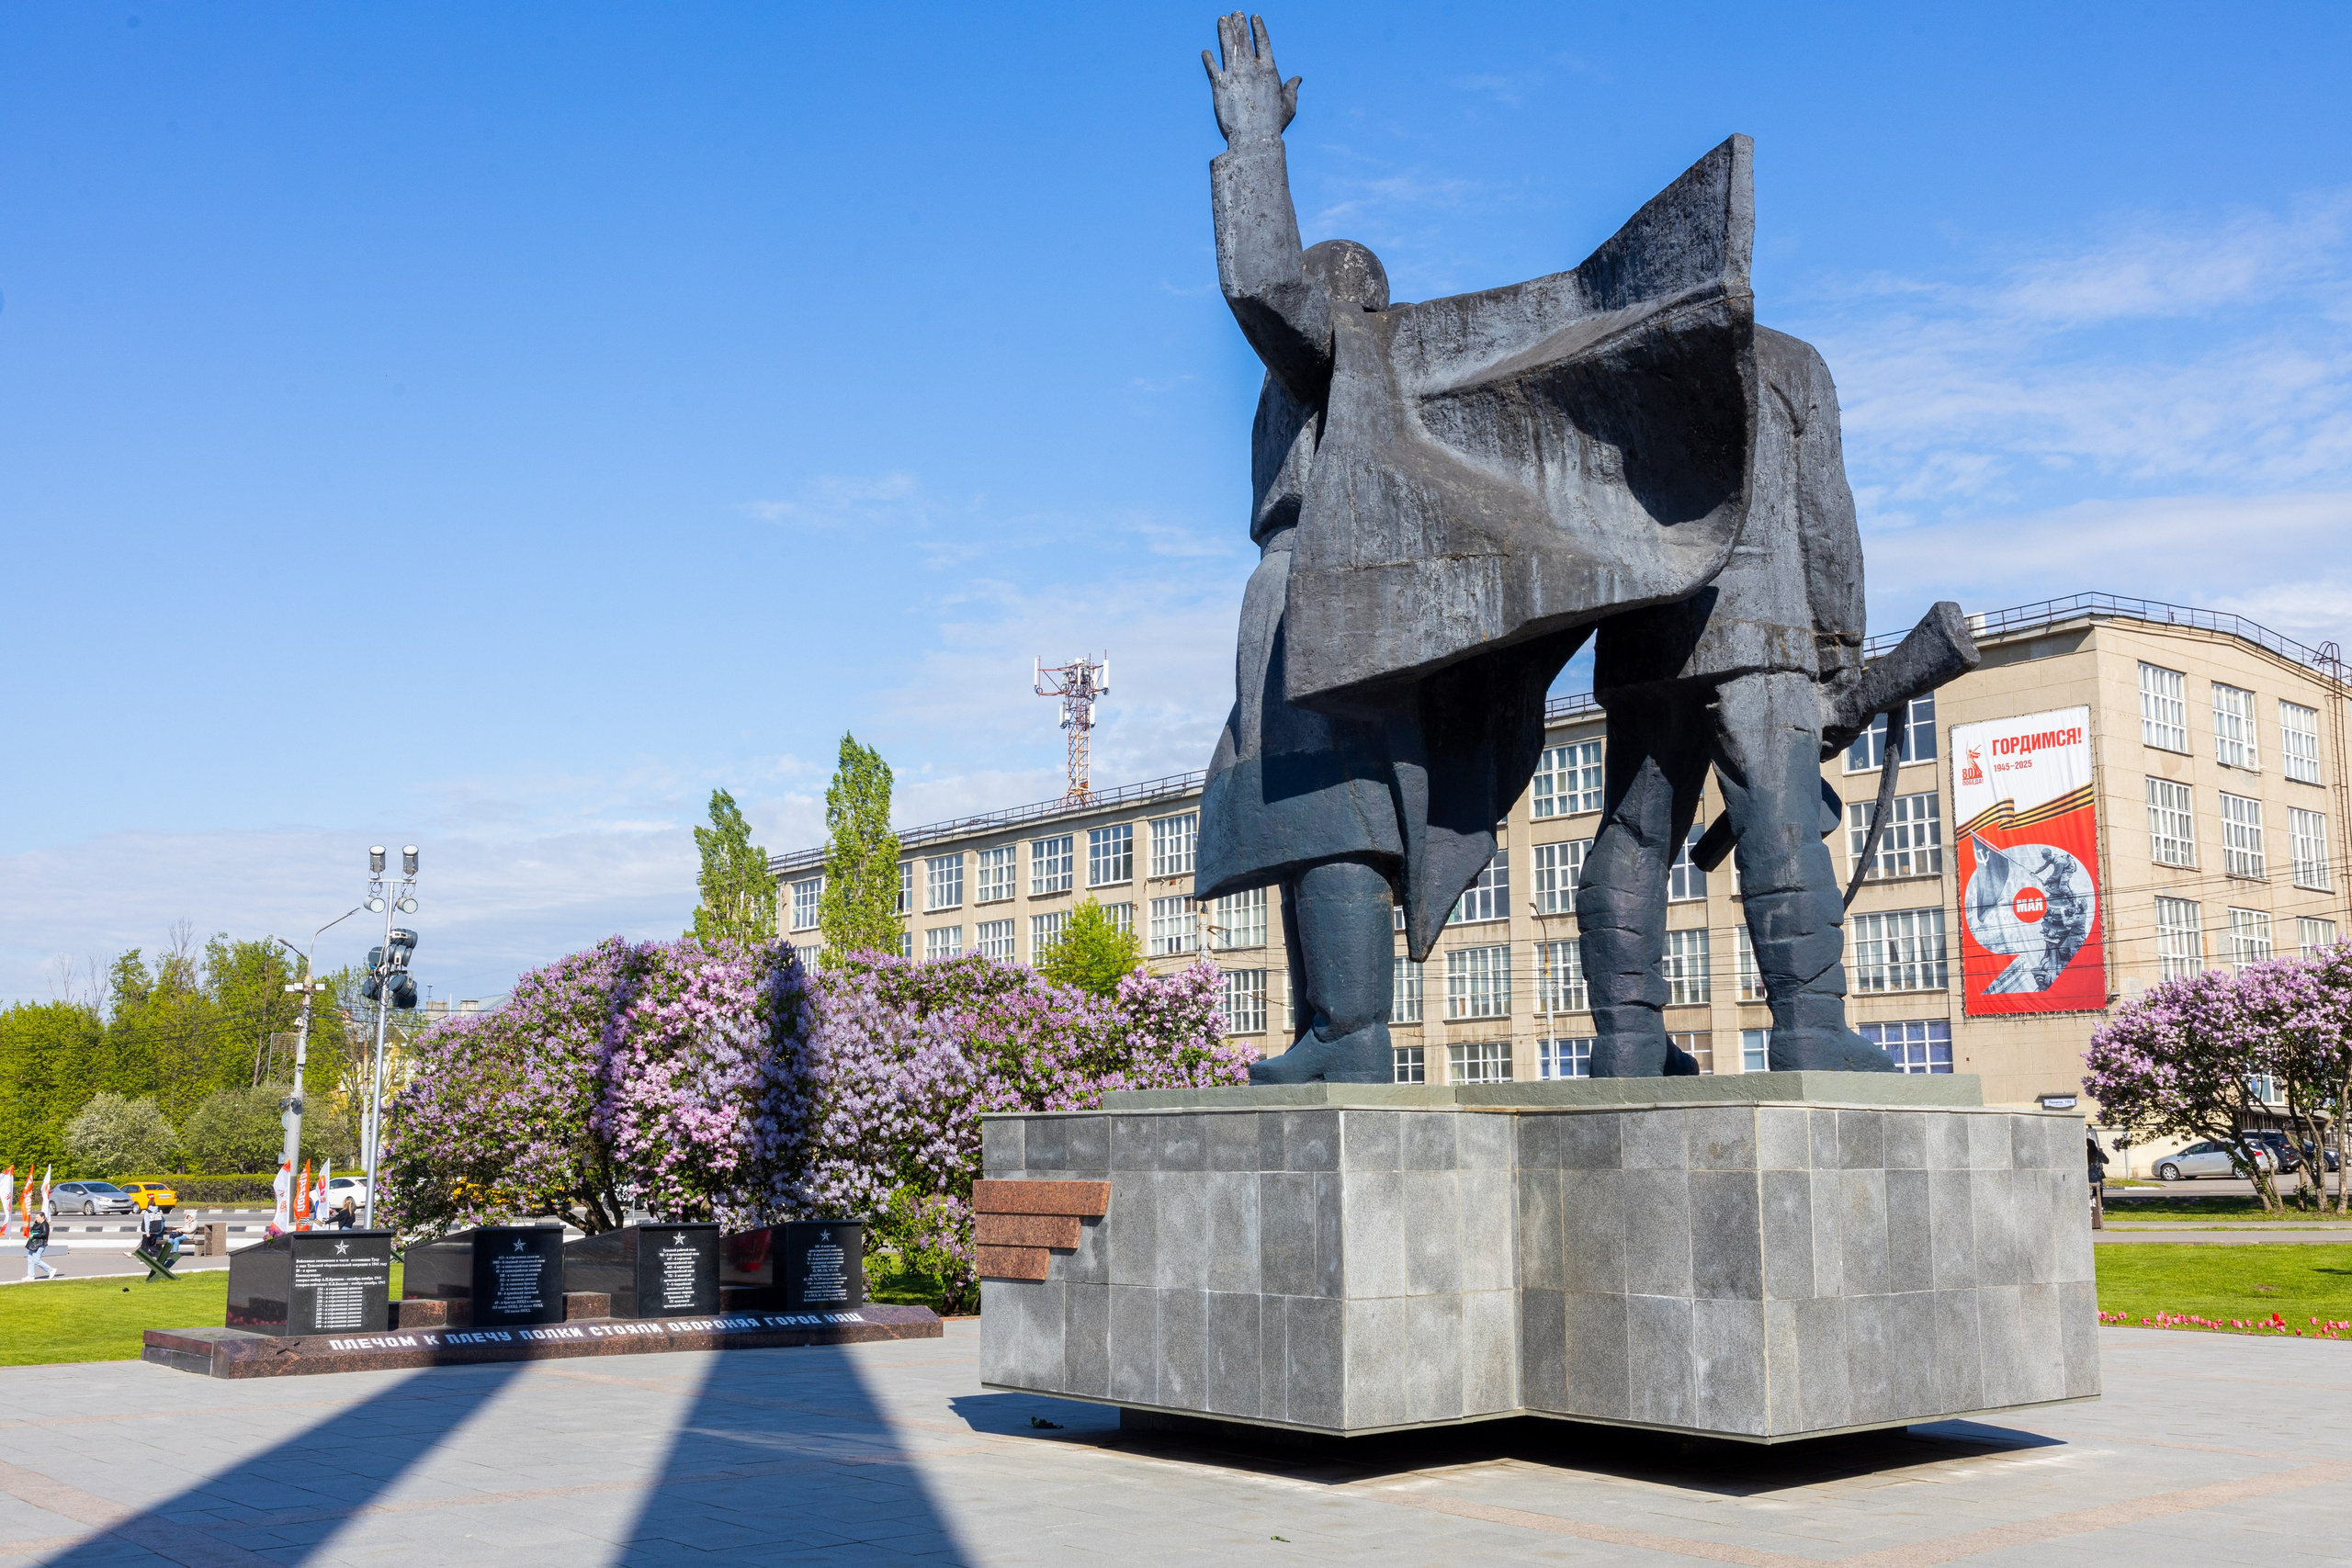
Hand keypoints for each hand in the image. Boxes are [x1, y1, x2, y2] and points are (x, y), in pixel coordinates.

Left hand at [1202, 13, 1298, 142]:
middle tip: (1235, 13)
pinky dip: (1209, 59)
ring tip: (1222, 19)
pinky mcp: (1219, 86)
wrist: (1253, 139)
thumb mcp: (1288, 105)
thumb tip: (1298, 79)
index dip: (1257, 27)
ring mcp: (1234, 75)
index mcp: (1268, 70)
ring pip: (1227, 46)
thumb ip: (1291, 89)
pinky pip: (1212, 67)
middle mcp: (1250, 68)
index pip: (1263, 41)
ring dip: (1224, 31)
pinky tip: (1206, 52)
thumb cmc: (1274, 125)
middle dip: (1239, 24)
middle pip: (1243, 39)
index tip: (1253, 17)